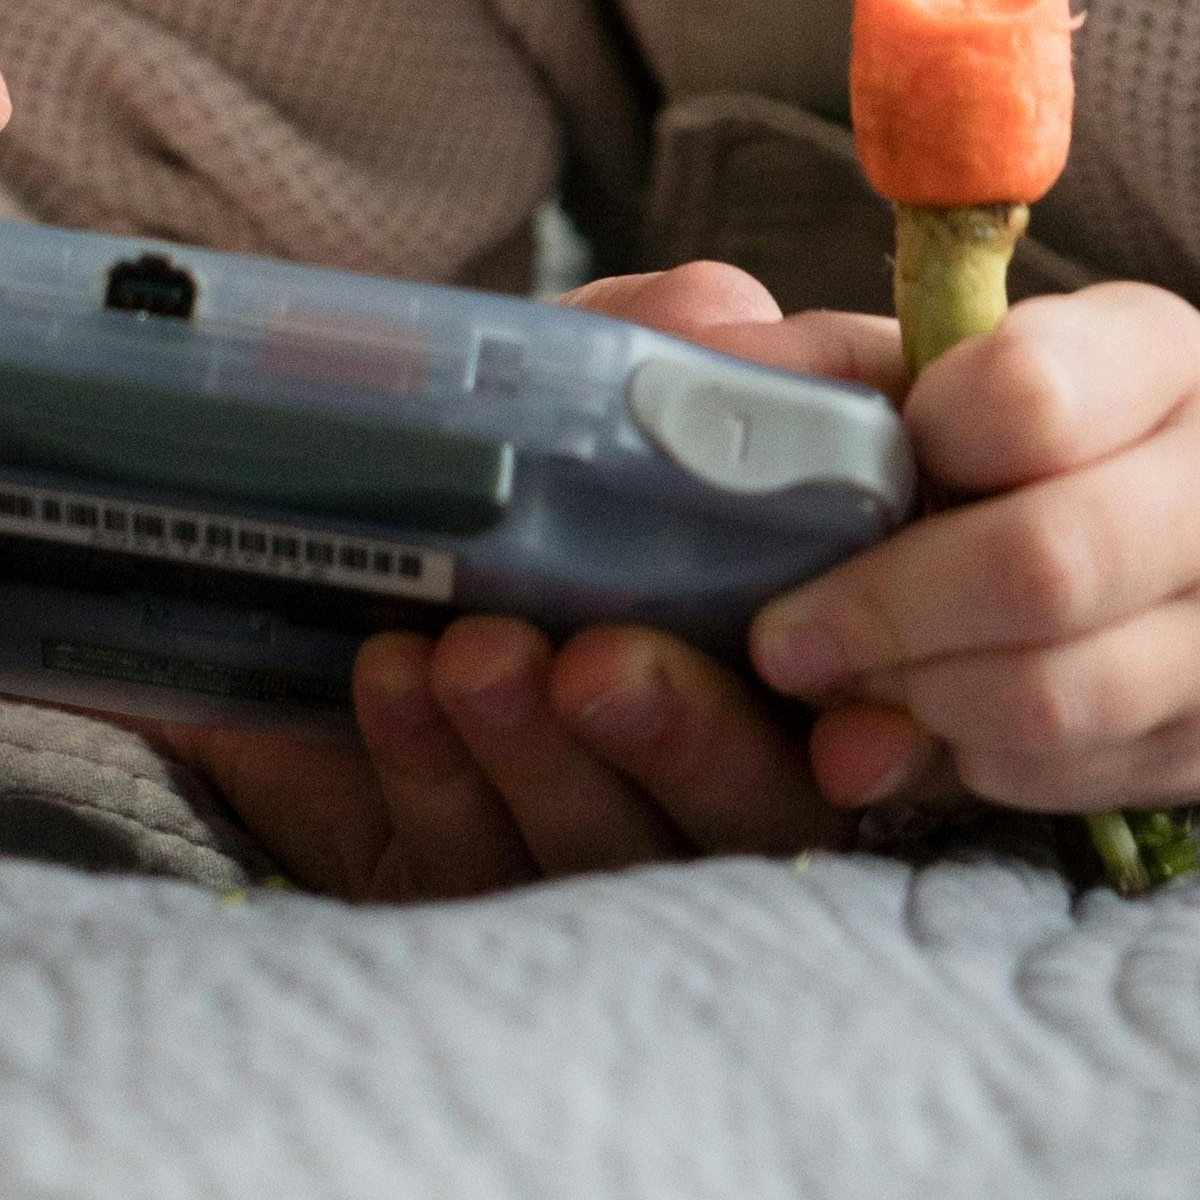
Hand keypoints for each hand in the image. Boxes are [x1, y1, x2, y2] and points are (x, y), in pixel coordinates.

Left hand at [163, 257, 867, 898]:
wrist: (318, 523)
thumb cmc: (506, 444)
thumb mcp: (583, 371)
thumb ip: (667, 340)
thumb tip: (732, 317)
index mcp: (795, 667)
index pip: (876, 734)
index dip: (880, 748)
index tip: (851, 732)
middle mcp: (716, 777)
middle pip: (749, 810)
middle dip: (682, 740)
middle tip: (602, 665)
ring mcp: (592, 844)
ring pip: (600, 849)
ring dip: (537, 750)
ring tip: (474, 654)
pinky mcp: (467, 883)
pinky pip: (457, 853)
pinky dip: (426, 763)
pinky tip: (393, 680)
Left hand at [745, 281, 1199, 817]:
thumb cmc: (1098, 440)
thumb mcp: (1003, 361)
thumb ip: (850, 373)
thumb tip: (703, 397)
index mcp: (1156, 357)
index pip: (1030, 394)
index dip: (921, 439)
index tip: (848, 470)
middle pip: (1039, 562)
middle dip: (882, 611)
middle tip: (783, 638)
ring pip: (1050, 691)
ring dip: (915, 698)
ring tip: (841, 686)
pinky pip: (1064, 772)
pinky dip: (968, 757)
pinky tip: (924, 724)